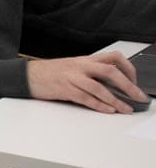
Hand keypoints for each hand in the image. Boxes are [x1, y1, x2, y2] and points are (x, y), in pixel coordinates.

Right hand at [26, 53, 145, 112]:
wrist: (28, 75)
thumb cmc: (51, 73)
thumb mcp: (74, 67)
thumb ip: (92, 73)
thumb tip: (115, 87)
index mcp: (85, 60)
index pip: (114, 58)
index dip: (129, 69)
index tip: (135, 81)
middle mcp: (81, 66)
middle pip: (110, 71)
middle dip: (129, 85)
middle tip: (140, 96)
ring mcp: (72, 77)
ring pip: (99, 87)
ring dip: (116, 100)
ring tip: (126, 109)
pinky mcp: (64, 89)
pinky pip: (86, 98)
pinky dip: (99, 105)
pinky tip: (108, 110)